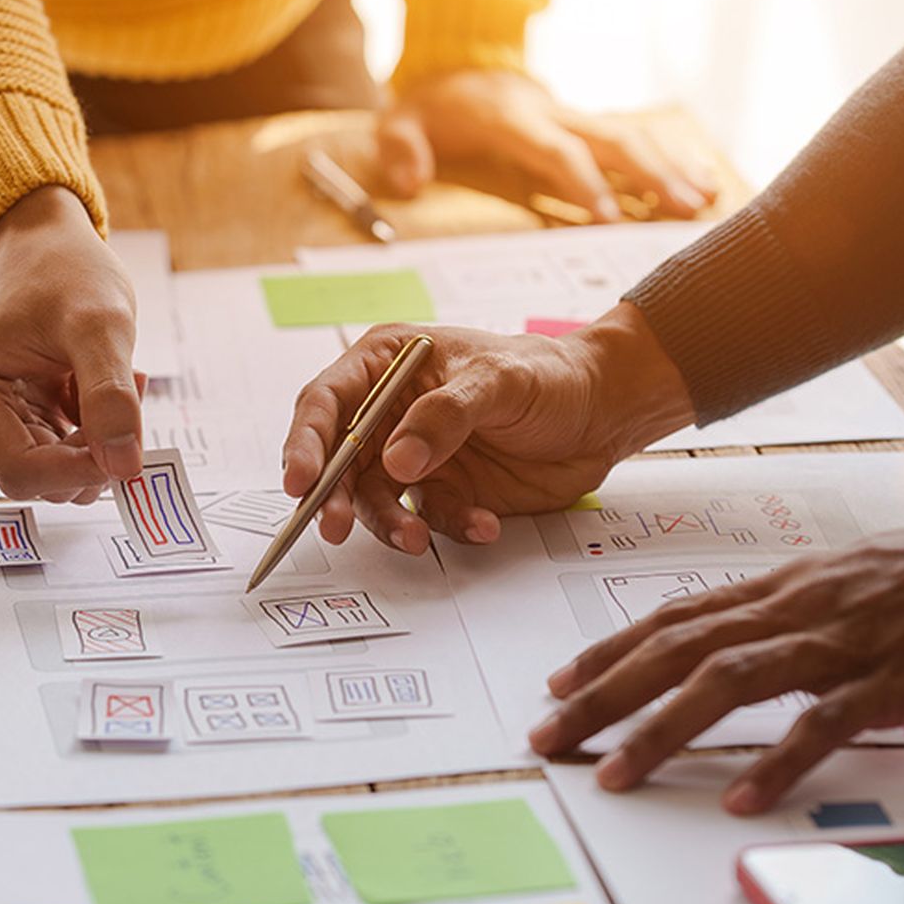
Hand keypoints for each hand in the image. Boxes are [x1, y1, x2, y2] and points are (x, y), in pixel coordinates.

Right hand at [0, 185, 143, 499]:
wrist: (42, 245)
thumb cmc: (64, 271)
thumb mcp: (101, 326)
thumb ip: (111, 397)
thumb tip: (125, 468)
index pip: (20, 474)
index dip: (81, 473)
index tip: (128, 447)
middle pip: (34, 479)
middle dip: (91, 451)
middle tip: (129, 392)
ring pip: (47, 472)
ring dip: (92, 439)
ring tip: (113, 379)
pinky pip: (50, 454)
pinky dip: (85, 432)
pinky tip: (93, 386)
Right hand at [281, 305, 693, 551]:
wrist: (603, 412)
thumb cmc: (550, 375)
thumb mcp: (498, 381)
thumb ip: (444, 416)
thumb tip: (397, 460)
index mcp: (387, 365)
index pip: (326, 403)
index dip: (306, 443)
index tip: (300, 480)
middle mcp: (390, 412)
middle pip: (338, 460)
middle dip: (334, 496)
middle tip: (336, 526)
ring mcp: (414, 456)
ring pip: (376, 499)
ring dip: (389, 523)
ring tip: (416, 538)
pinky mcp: (443, 491)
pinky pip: (428, 518)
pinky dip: (449, 528)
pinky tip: (483, 523)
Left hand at [377, 69, 717, 220]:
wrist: (459, 70)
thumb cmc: (433, 108)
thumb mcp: (400, 123)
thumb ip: (402, 150)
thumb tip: (409, 181)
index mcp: (512, 121)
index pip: (556, 151)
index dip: (584, 183)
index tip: (610, 218)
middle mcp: (552, 115)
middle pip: (611, 140)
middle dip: (650, 174)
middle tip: (683, 209)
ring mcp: (574, 118)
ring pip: (632, 136)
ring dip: (670, 167)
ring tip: (704, 199)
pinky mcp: (586, 127)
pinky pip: (634, 140)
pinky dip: (669, 159)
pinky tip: (702, 184)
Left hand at [529, 475, 903, 811]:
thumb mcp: (838, 582)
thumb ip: (782, 610)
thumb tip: (725, 638)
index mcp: (779, 589)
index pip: (673, 618)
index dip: (610, 651)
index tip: (558, 686)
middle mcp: (793, 609)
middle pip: (676, 649)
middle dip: (604, 696)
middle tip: (548, 737)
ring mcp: (838, 643)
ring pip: (729, 680)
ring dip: (663, 728)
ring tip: (614, 774)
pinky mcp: (889, 680)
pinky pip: (823, 723)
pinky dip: (778, 761)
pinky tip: (741, 799)